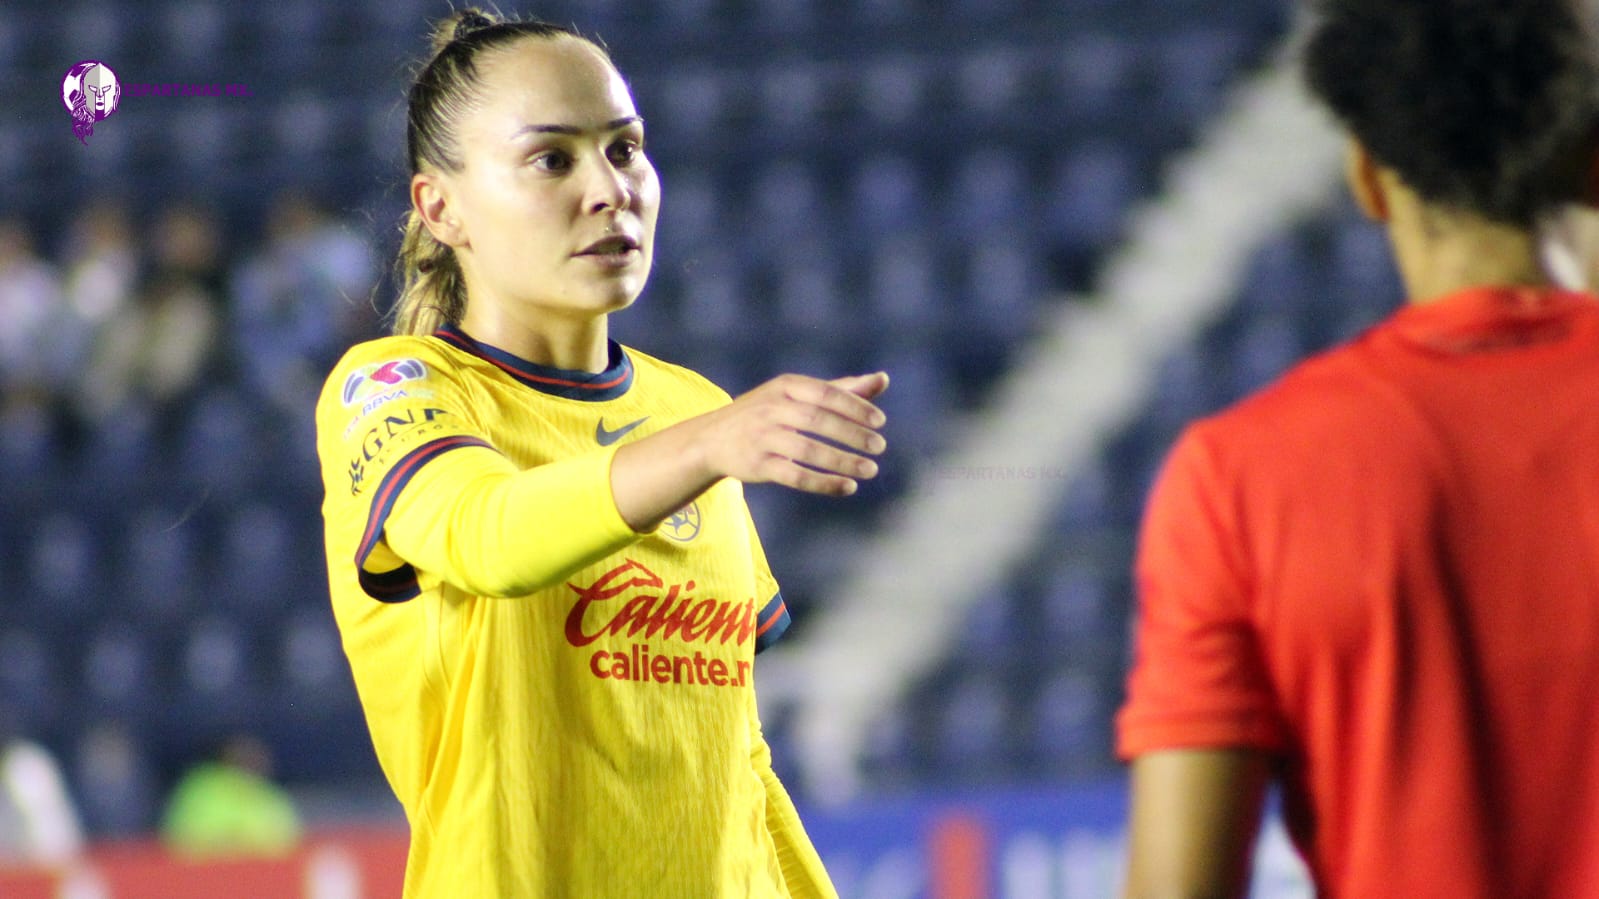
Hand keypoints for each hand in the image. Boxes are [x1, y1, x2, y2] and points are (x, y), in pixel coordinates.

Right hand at [610, 371, 888, 531]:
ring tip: (870, 470)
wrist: (712, 439)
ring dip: (841, 461)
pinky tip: (847, 487)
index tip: (880, 422)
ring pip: (807, 450)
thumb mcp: (799, 395)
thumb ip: (841, 389)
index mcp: (786, 387)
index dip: (854, 407)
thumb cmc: (769, 413)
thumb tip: (883, 379)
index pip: (825, 393)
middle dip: (851, 434)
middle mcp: (772, 408)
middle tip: (880, 447)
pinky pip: (794, 475)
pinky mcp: (757, 465)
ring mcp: (762, 437)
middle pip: (817, 421)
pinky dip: (822, 483)